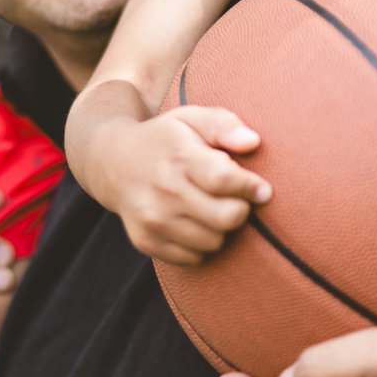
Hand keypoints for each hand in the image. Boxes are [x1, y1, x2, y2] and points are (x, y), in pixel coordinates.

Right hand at [104, 105, 271, 264]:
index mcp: (179, 157)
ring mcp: (152, 219)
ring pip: (212, 242)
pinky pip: (193, 258)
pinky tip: (193, 222)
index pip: (225, 180)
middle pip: (225, 218)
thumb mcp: (191, 118)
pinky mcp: (145, 241)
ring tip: (210, 208)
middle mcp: (163, 190)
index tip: (262, 189)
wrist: (113, 162)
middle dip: (240, 209)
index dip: (251, 187)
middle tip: (235, 199)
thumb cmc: (165, 139)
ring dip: (220, 228)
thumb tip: (253, 142)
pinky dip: (200, 243)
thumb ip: (224, 124)